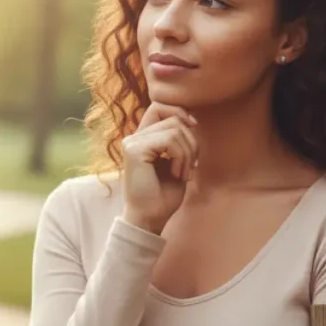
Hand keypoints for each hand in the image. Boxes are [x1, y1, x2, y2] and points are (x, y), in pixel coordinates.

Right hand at [120, 102, 198, 233]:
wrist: (149, 219)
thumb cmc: (163, 196)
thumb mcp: (177, 162)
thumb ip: (178, 140)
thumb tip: (191, 119)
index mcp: (143, 138)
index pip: (160, 106)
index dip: (179, 111)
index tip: (193, 127)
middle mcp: (134, 137)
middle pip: (172, 116)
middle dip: (191, 140)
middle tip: (190, 166)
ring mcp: (132, 142)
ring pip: (174, 129)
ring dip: (188, 153)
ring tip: (182, 173)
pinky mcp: (134, 150)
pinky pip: (170, 140)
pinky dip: (181, 157)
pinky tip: (177, 174)